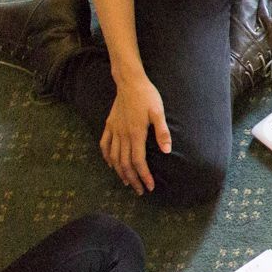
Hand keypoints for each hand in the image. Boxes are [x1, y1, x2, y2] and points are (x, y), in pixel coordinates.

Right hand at [101, 74, 170, 194]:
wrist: (130, 82)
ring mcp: (114, 130)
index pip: (138, 161)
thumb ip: (162, 132)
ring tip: (127, 182)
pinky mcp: (109, 125)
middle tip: (141, 190)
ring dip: (120, 172)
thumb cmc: (147, 96)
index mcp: (135, 134)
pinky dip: (107, 157)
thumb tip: (166, 151)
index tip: (149, 187)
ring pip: (114, 157)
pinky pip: (104, 144)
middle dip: (133, 179)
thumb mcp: (159, 112)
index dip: (144, 176)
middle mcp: (122, 135)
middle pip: (125, 163)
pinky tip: (110, 164)